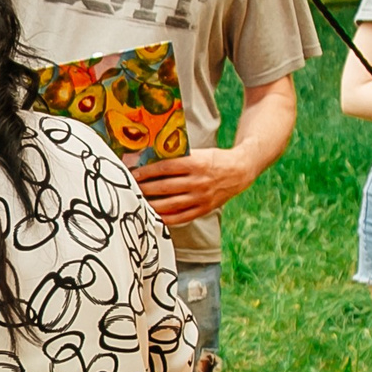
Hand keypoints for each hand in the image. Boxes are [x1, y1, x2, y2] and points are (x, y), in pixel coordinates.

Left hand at [133, 147, 258, 226]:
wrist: (240, 171)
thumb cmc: (214, 160)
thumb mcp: (198, 153)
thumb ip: (178, 158)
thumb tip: (151, 161)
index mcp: (196, 163)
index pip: (165, 168)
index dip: (147, 172)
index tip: (133, 174)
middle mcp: (198, 181)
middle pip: (165, 187)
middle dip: (145, 189)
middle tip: (131, 189)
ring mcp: (201, 197)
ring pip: (171, 204)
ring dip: (152, 204)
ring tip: (138, 203)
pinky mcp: (204, 209)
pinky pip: (181, 217)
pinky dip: (166, 218)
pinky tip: (154, 216)